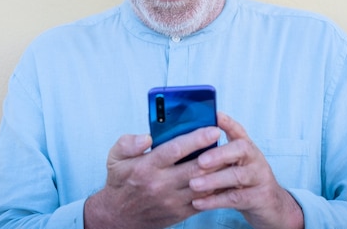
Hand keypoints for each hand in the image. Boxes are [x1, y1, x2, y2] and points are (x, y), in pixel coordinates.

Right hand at [84, 126, 220, 228]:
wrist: (119, 217)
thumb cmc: (121, 182)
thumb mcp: (115, 158)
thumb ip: (128, 143)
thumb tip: (146, 137)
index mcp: (146, 167)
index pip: (175, 150)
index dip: (196, 139)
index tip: (213, 129)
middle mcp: (161, 184)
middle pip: (194, 168)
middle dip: (215, 154)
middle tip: (230, 141)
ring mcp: (172, 200)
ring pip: (203, 185)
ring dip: (219, 172)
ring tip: (231, 157)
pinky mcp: (180, 212)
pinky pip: (204, 201)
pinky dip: (216, 188)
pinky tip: (223, 176)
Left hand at [189, 112, 304, 228]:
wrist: (271, 206)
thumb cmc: (244, 181)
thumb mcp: (234, 164)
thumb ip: (218, 154)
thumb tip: (188, 143)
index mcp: (246, 148)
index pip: (238, 130)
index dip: (227, 122)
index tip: (215, 115)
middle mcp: (255, 158)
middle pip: (241, 149)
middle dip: (219, 154)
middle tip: (200, 161)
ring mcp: (259, 177)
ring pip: (237, 176)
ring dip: (213, 180)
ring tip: (193, 184)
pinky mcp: (259, 198)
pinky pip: (236, 198)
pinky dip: (215, 201)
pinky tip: (198, 203)